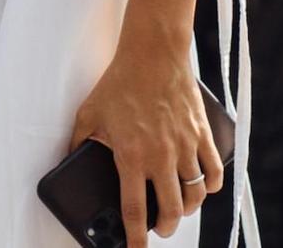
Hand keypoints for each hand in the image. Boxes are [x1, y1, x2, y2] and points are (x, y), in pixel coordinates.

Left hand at [69, 40, 224, 245]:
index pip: (133, 211)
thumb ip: (79, 142)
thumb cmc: (120, 82)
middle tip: (160, 229)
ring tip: (179, 209)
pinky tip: (203, 186)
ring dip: (187, 209)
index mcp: (131, 157)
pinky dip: (211, 185)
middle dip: (165, 229)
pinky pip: (213, 171)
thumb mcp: (89, 114)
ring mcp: (185, 146)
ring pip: (195, 195)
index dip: (135, 239)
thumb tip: (69, 159)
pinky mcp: (201, 134)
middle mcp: (161, 157)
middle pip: (170, 211)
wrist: (153, 53)